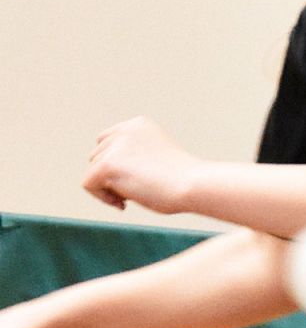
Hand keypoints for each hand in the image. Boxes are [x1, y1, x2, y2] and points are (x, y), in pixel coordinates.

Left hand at [83, 117, 199, 213]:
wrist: (194, 184)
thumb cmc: (184, 181)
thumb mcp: (157, 158)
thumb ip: (134, 157)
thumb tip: (106, 174)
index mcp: (138, 125)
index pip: (107, 141)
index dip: (115, 163)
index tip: (136, 178)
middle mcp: (124, 130)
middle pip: (97, 157)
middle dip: (111, 176)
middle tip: (138, 189)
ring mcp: (115, 146)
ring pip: (92, 172)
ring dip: (110, 188)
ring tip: (137, 194)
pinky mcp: (106, 164)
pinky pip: (89, 185)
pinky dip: (103, 198)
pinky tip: (125, 203)